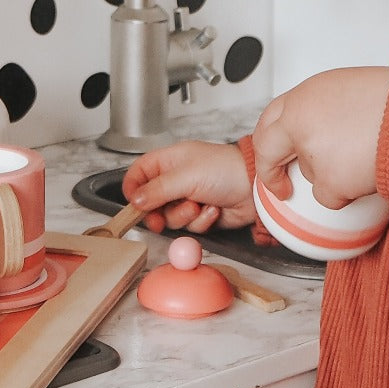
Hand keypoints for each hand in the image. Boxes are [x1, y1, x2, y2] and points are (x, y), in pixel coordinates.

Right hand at [122, 141, 255, 234]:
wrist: (255, 187)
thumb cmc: (226, 169)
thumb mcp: (186, 176)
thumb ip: (157, 189)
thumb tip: (135, 200)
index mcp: (169, 161)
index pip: (139, 173)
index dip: (133, 189)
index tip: (134, 204)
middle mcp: (176, 179)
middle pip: (151, 202)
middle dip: (158, 212)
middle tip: (160, 219)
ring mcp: (188, 197)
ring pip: (170, 218)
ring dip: (185, 215)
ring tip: (199, 204)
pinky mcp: (201, 214)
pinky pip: (190, 226)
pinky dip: (201, 221)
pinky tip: (213, 209)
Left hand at [252, 67, 388, 208]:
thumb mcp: (351, 87)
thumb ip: (323, 107)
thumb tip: (319, 126)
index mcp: (305, 94)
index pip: (269, 117)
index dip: (268, 138)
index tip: (270, 151)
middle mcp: (301, 120)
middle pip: (268, 150)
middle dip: (270, 172)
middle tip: (281, 185)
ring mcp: (313, 152)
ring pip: (309, 175)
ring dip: (331, 174)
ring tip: (365, 153)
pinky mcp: (330, 180)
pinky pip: (328, 197)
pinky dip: (346, 193)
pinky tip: (367, 172)